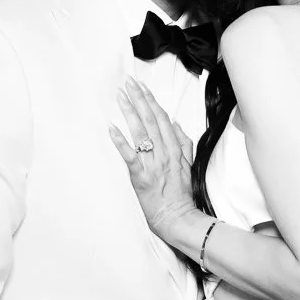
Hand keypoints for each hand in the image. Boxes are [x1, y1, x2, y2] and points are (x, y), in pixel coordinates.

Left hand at [109, 77, 196, 238]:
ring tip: (120, 96)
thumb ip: (183, 143)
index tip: (142, 86)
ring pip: (141, 133)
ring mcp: (153, 164)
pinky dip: (120, 141)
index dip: (151, 101)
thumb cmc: (181, 194)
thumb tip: (175, 122)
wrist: (177, 217)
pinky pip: (130, 156)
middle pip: (151, 120)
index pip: (163, 119)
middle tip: (128, 83)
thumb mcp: (188, 165)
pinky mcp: (141, 176)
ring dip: (130, 112)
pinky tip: (111, 128)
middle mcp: (164, 153)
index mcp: (175, 149)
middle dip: (140, 99)